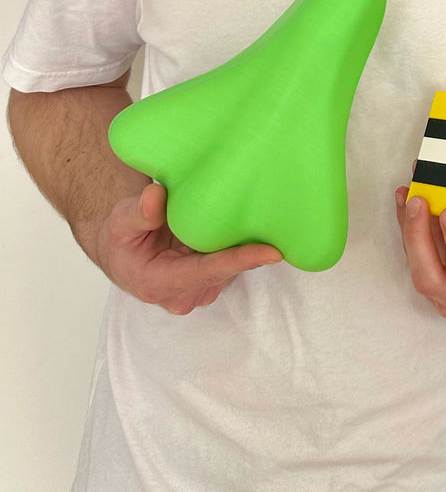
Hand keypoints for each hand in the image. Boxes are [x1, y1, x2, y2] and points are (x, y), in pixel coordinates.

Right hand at [94, 182, 281, 314]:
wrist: (124, 254)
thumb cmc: (122, 238)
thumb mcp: (121, 221)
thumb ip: (139, 213)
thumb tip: (156, 196)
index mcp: (160, 283)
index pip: (206, 272)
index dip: (239, 261)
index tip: (272, 252)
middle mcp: (184, 295)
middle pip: (226, 271)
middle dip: (251, 249)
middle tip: (278, 218)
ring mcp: (200, 291)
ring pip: (232, 269)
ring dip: (248, 246)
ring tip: (266, 215)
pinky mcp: (212, 283)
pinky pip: (233, 265)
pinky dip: (242, 247)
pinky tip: (254, 225)